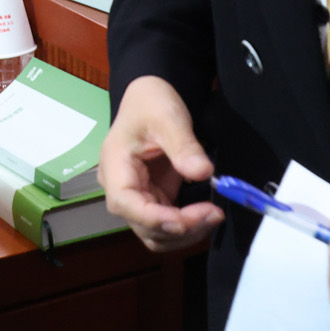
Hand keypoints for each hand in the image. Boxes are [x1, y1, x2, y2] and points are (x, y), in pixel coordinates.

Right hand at [98, 75, 221, 250]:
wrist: (150, 97)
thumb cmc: (151, 103)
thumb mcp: (168, 118)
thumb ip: (184, 146)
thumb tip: (203, 172)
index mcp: (115, 167)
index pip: (127, 204)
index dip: (157, 219)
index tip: (190, 219)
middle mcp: (121, 189)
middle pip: (143, 226)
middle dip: (179, 228)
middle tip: (213, 213)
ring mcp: (138, 196)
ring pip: (155, 233)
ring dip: (184, 233)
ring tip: (213, 215)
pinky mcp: (153, 198)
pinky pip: (166, 224)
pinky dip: (186, 226)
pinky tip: (205, 213)